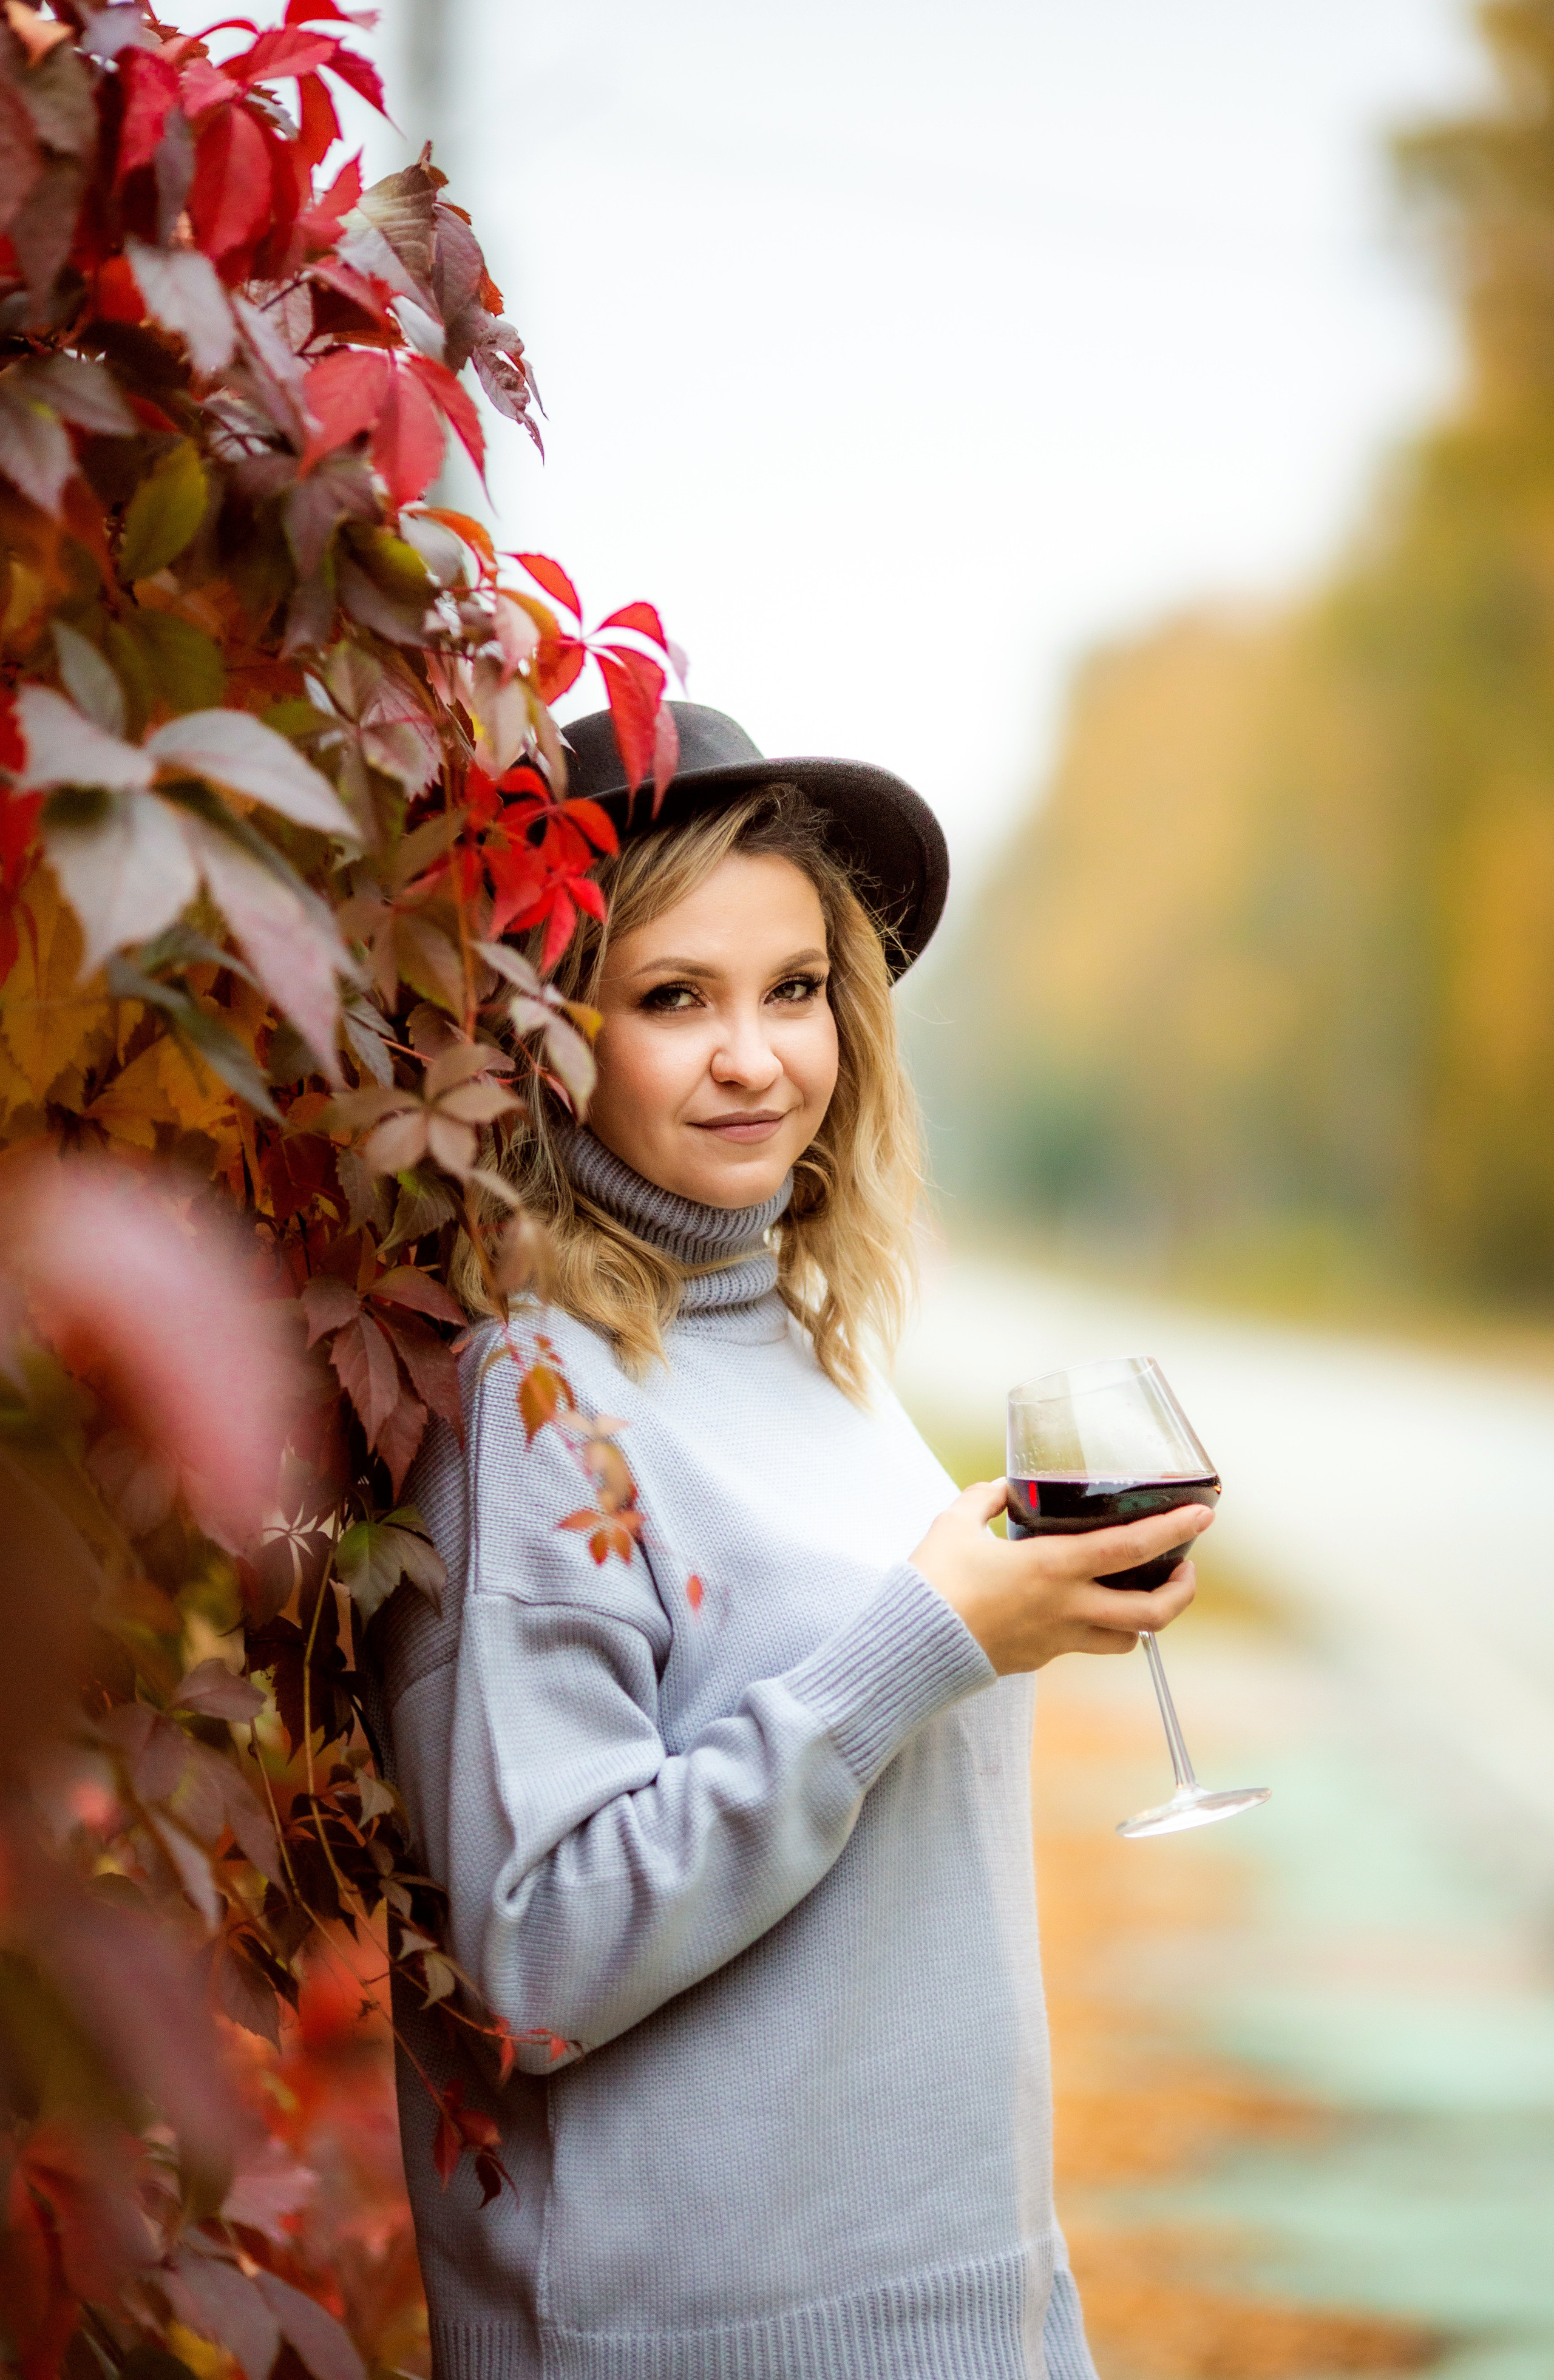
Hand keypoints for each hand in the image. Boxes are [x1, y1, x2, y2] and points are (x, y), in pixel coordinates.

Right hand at [909, 1480, 1210, 1675]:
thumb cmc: (934, 1581)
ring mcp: (1057, 1640)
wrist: (912, 1645)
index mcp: (1053, 1568)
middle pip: (1151, 1613)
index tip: (1202, 1515)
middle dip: (1181, 1592)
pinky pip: (1083, 1646)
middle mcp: (1067, 1608)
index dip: (1172, 1530)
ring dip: (1143, 1619)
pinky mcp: (1040, 1659)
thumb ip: (984, 1499)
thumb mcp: (955, 1524)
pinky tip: (1079, 1607)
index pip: (1130, 1548)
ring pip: (1126, 1640)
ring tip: (1140, 1592)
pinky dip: (1095, 1628)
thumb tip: (1000, 1487)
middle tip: (1186, 1568)